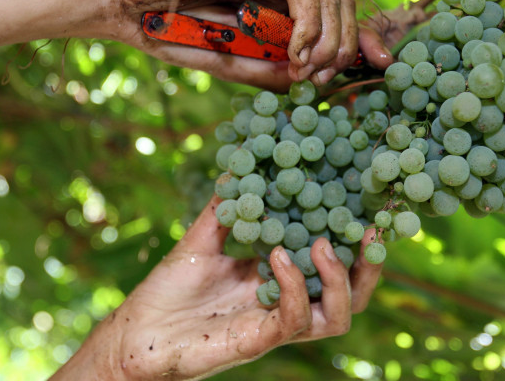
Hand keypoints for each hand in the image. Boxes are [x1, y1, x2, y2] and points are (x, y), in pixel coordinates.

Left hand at [51, 195, 382, 379]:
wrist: (136, 332)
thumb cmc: (168, 290)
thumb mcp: (202, 239)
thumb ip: (227, 206)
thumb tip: (240, 163)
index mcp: (280, 279)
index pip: (333, 263)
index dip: (356, 240)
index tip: (365, 204)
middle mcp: (287, 304)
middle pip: (350, 294)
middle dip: (368, 265)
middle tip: (369, 229)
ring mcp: (276, 325)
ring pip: (338, 316)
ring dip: (339, 278)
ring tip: (323, 243)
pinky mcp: (259, 341)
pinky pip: (295, 320)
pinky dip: (294, 286)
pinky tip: (279, 256)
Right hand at [107, 0, 392, 89]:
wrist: (127, 4)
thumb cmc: (170, 32)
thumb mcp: (230, 65)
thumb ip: (270, 72)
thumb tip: (310, 84)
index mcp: (278, 7)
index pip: (337, 14)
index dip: (363, 37)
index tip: (381, 65)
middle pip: (341, 2)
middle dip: (348, 43)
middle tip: (326, 76)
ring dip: (329, 37)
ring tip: (308, 67)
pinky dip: (308, 20)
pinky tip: (298, 50)